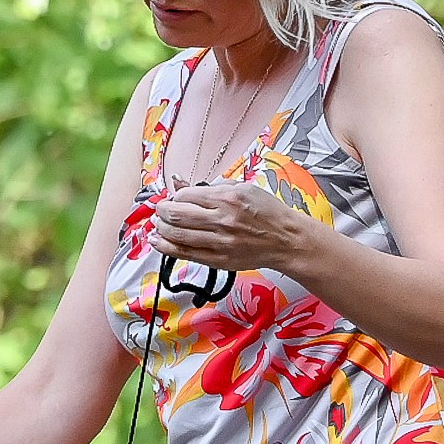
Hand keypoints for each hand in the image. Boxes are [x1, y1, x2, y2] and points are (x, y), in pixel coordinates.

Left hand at [150, 181, 315, 275]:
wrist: (286, 240)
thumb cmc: (266, 212)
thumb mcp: (241, 188)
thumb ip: (209, 186)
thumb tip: (179, 183)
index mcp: (228, 198)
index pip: (186, 196)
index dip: (174, 197)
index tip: (174, 198)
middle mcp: (222, 220)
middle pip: (176, 214)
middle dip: (162, 211)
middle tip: (160, 210)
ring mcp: (220, 242)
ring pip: (177, 235)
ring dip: (161, 229)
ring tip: (158, 224)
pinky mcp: (219, 260)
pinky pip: (185, 254)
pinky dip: (166, 248)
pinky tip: (157, 241)